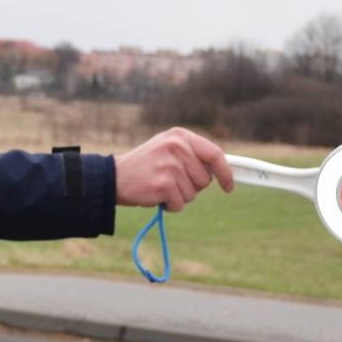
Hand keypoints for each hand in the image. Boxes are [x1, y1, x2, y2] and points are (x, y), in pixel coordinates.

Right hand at [115, 127, 234, 211]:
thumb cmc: (144, 166)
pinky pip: (180, 204)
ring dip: (179, 196)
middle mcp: (176, 147)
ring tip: (160, 186)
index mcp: (180, 136)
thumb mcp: (167, 150)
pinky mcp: (164, 184)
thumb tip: (222, 169)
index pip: (214, 154)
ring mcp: (170, 165)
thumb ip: (192, 155)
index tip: (229, 186)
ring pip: (193, 193)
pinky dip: (170, 205)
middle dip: (191, 186)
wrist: (112, 177)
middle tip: (170, 182)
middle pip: (205, 179)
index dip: (225, 172)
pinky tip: (155, 195)